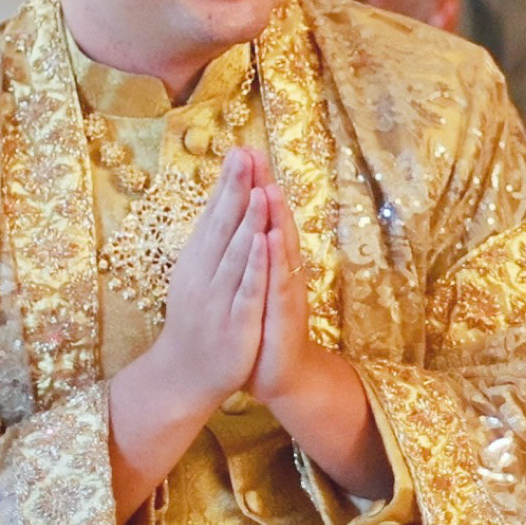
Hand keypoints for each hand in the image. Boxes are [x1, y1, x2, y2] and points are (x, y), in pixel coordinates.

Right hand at [153, 149, 271, 410]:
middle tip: (245, 152)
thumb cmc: (198, 321)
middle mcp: (204, 274)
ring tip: (257, 188)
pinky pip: (246, 289)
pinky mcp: (235, 322)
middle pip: (222, 225)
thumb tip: (223, 205)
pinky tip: (262, 242)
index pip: (214, 214)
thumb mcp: (200, 277)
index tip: (239, 149)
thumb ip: (212, 244)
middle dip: (235, 189)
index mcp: (197, 261)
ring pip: (236, 253)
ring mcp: (219, 298)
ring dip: (247, 220)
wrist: (186, 376)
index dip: (227, 182)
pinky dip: (254, 265)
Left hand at [247, 166, 315, 404]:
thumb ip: (249, 252)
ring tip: (267, 186)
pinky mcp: (285, 314)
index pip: (259, 216)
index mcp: (268, 260)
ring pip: (280, 247)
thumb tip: (239, 220)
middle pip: (273, 221)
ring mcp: (286, 290)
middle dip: (262, 186)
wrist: (282, 374)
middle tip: (254, 152)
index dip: (251, 184)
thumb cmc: (262, 327)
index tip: (241, 150)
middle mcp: (281, 268)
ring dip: (275, 216)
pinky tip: (272, 238)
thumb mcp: (251, 285)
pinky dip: (275, 260)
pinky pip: (279, 282)